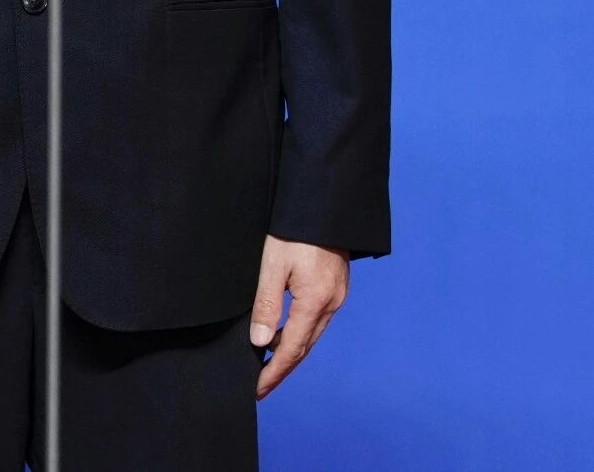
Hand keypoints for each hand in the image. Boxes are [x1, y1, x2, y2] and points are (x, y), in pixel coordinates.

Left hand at [249, 233, 349, 399]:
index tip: (257, 389)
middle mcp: (331, 303)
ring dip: (292, 353)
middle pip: (304, 348)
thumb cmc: (296, 228)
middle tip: (261, 387)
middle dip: (282, 370)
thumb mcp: (273, 263)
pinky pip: (318, 321)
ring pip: (313, 335)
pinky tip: (287, 334)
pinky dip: (302, 334)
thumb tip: (260, 342)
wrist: (326, 203)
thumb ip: (267, 304)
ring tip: (270, 367)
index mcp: (315, 301)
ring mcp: (337, 295)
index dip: (273, 372)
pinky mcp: (336, 286)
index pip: (291, 349)